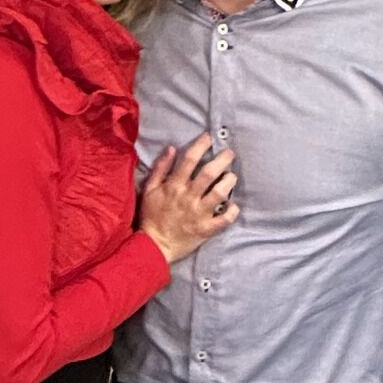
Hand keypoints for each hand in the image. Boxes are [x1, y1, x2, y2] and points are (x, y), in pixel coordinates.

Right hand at [138, 133, 239, 265]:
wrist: (154, 245)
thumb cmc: (151, 216)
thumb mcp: (149, 190)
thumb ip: (160, 169)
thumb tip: (171, 149)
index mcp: (174, 186)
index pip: (189, 160)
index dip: (201, 145)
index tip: (209, 137)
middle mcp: (188, 197)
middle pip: (209, 173)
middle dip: (222, 160)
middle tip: (229, 153)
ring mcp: (199, 213)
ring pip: (220, 193)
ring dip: (229, 182)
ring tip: (231, 176)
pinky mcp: (206, 229)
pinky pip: (224, 219)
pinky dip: (232, 211)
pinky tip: (234, 205)